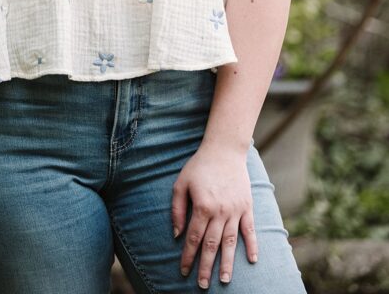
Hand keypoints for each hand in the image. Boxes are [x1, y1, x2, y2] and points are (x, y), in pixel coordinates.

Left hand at [171, 144, 256, 287]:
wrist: (224, 150)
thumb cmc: (199, 166)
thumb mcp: (181, 183)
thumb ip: (177, 209)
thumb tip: (177, 234)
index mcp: (202, 206)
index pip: (194, 238)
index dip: (188, 256)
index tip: (183, 270)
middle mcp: (220, 211)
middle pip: (212, 245)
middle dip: (206, 267)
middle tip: (202, 285)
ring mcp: (235, 210)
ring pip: (231, 242)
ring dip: (227, 263)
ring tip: (224, 280)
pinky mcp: (247, 206)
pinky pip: (250, 230)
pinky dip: (252, 245)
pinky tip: (253, 260)